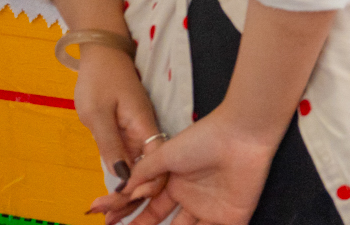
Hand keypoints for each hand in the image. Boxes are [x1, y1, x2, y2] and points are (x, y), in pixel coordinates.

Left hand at [70, 48, 161, 222]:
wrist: (102, 53)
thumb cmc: (99, 79)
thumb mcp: (98, 114)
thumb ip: (111, 145)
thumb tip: (121, 180)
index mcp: (145, 127)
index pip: (156, 166)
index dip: (145, 188)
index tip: (121, 204)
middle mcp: (148, 134)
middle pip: (151, 172)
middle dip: (133, 200)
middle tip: (109, 221)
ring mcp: (140, 135)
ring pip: (141, 171)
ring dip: (127, 195)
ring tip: (108, 217)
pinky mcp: (131, 135)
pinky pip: (133, 163)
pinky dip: (124, 182)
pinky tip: (112, 199)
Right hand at [121, 104, 282, 224]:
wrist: (240, 133)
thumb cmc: (202, 139)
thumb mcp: (164, 155)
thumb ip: (142, 174)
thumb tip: (122, 193)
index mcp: (176, 184)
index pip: (149, 208)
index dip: (129, 217)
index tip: (109, 223)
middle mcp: (191, 198)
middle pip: (164, 223)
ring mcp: (211, 209)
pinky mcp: (232, 217)